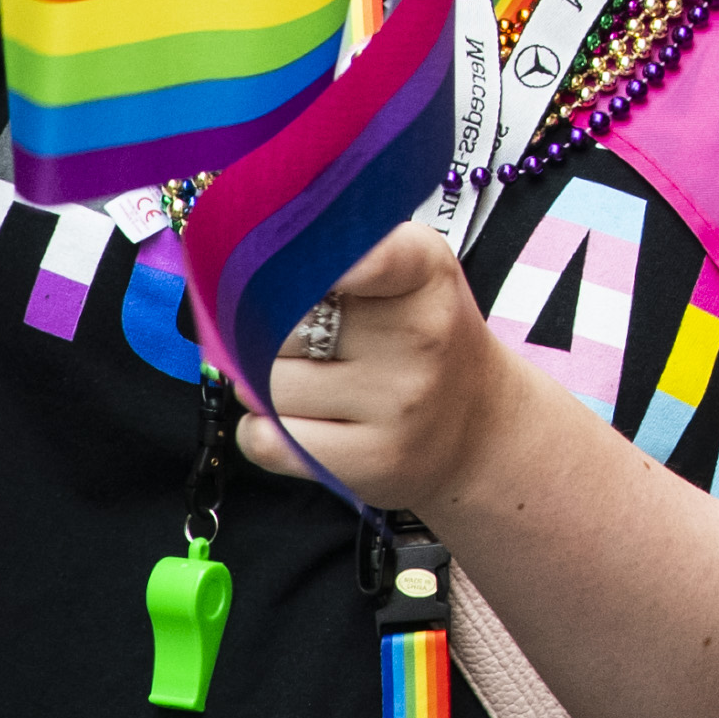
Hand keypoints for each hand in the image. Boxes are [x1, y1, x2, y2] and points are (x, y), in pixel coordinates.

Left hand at [223, 218, 532, 519]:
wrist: (483, 425)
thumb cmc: (425, 338)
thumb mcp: (411, 273)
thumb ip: (340, 257)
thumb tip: (235, 282)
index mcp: (427, 273)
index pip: (372, 255)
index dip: (322, 260)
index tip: (296, 263)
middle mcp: (420, 336)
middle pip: (279, 326)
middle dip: (269, 334)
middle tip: (306, 342)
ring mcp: (399, 403)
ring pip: (264, 386)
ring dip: (264, 387)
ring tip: (312, 384)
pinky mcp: (372, 461)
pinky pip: (264, 439)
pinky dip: (261, 432)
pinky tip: (301, 422)